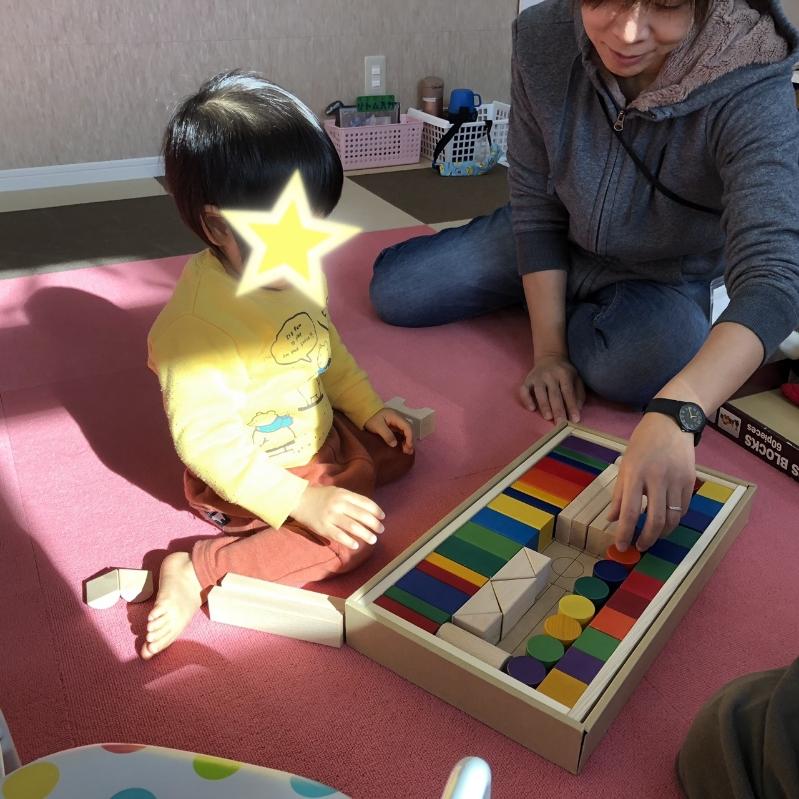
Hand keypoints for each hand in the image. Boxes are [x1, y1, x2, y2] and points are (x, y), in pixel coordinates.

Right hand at [291, 485, 384, 550]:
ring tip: (373, 539)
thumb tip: (368, 510)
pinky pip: (339, 536)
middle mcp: (338, 504)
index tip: (382, 517)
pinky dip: (349, 541)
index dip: (376, 510)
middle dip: (374, 524)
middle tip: (381, 530)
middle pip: (362, 515)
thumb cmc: (320, 496)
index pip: (365, 502)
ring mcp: (330, 516)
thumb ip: (350, 499)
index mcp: (343, 494)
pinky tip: (356, 545)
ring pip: (353, 526)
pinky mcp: (323, 527)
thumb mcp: (336, 491)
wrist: (298, 500)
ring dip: (365, 534)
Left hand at [364, 408, 413, 453]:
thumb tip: (394, 444)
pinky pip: (401, 433)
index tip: (408, 446)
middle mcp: (398, 419)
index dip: (410, 436)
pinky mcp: (393, 426)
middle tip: (408, 451)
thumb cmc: (371, 418)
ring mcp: (396, 422)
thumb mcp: (378, 427)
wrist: (365, 412)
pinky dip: (403, 440)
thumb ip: (386, 435)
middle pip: (408, 430)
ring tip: (407, 451)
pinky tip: (402, 446)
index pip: (407, 426)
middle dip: (410, 440)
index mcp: (396, 417)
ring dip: (407, 441)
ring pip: (405, 432)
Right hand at [520, 354, 584, 422]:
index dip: (571, 406)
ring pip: (540, 393)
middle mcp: (550, 375)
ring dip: (544, 405)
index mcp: (564, 374)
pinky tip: (532, 408)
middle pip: (554, 394)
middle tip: (561, 423)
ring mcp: (537, 377)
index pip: (568, 392)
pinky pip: (524, 390)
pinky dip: (527, 399)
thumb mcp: (576, 379)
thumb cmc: (565, 373)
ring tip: (548, 417)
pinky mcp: (527, 380)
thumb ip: (578, 394)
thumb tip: (577, 409)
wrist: (549, 358)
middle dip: (558, 409)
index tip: (575, 419)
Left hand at [607, 413, 695, 550]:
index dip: (625, 532)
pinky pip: (684, 508)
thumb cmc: (642, 443)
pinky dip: (675, 520)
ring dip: (662, 533)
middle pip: (655, 519)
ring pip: (673, 517)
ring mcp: (676, 479)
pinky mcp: (690, 480)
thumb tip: (612, 519)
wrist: (671, 423)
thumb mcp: (625, 465)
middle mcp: (657, 478)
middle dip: (647, 539)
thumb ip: (619, 494)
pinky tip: (666, 522)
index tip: (621, 546)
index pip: (630, 511)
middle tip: (640, 546)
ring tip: (653, 536)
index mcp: (635, 473)